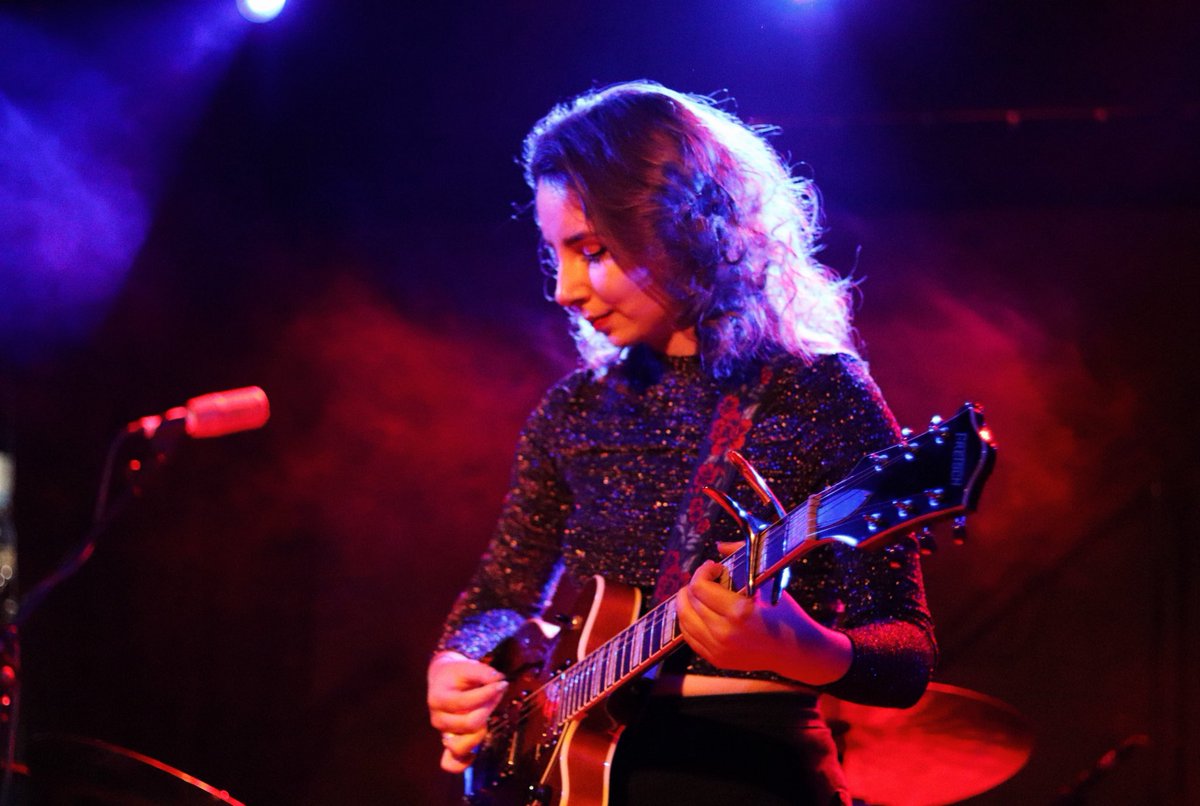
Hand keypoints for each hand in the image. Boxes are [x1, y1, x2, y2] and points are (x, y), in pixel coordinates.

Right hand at [427, 651, 508, 772]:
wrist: (442, 681)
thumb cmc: (457, 674)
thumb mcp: (468, 666)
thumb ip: (484, 672)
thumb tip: (499, 681)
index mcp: (438, 699)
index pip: (465, 702)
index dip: (488, 693)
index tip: (502, 683)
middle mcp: (438, 719)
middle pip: (468, 724)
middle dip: (488, 709)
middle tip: (496, 696)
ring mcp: (443, 734)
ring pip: (461, 746)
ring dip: (479, 733)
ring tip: (485, 718)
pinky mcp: (449, 744)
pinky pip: (451, 763)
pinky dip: (463, 762)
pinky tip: (476, 752)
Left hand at [676, 560, 851, 685]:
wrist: (794, 650)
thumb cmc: (784, 613)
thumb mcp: (767, 582)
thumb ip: (743, 556)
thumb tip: (719, 546)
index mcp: (738, 612)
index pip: (700, 586)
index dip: (703, 571)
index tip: (715, 567)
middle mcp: (724, 633)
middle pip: (690, 601)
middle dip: (694, 584)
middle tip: (707, 578)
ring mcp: (718, 650)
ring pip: (684, 620)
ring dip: (687, 602)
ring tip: (698, 593)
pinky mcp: (716, 659)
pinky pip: (689, 637)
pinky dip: (689, 620)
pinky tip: (698, 610)